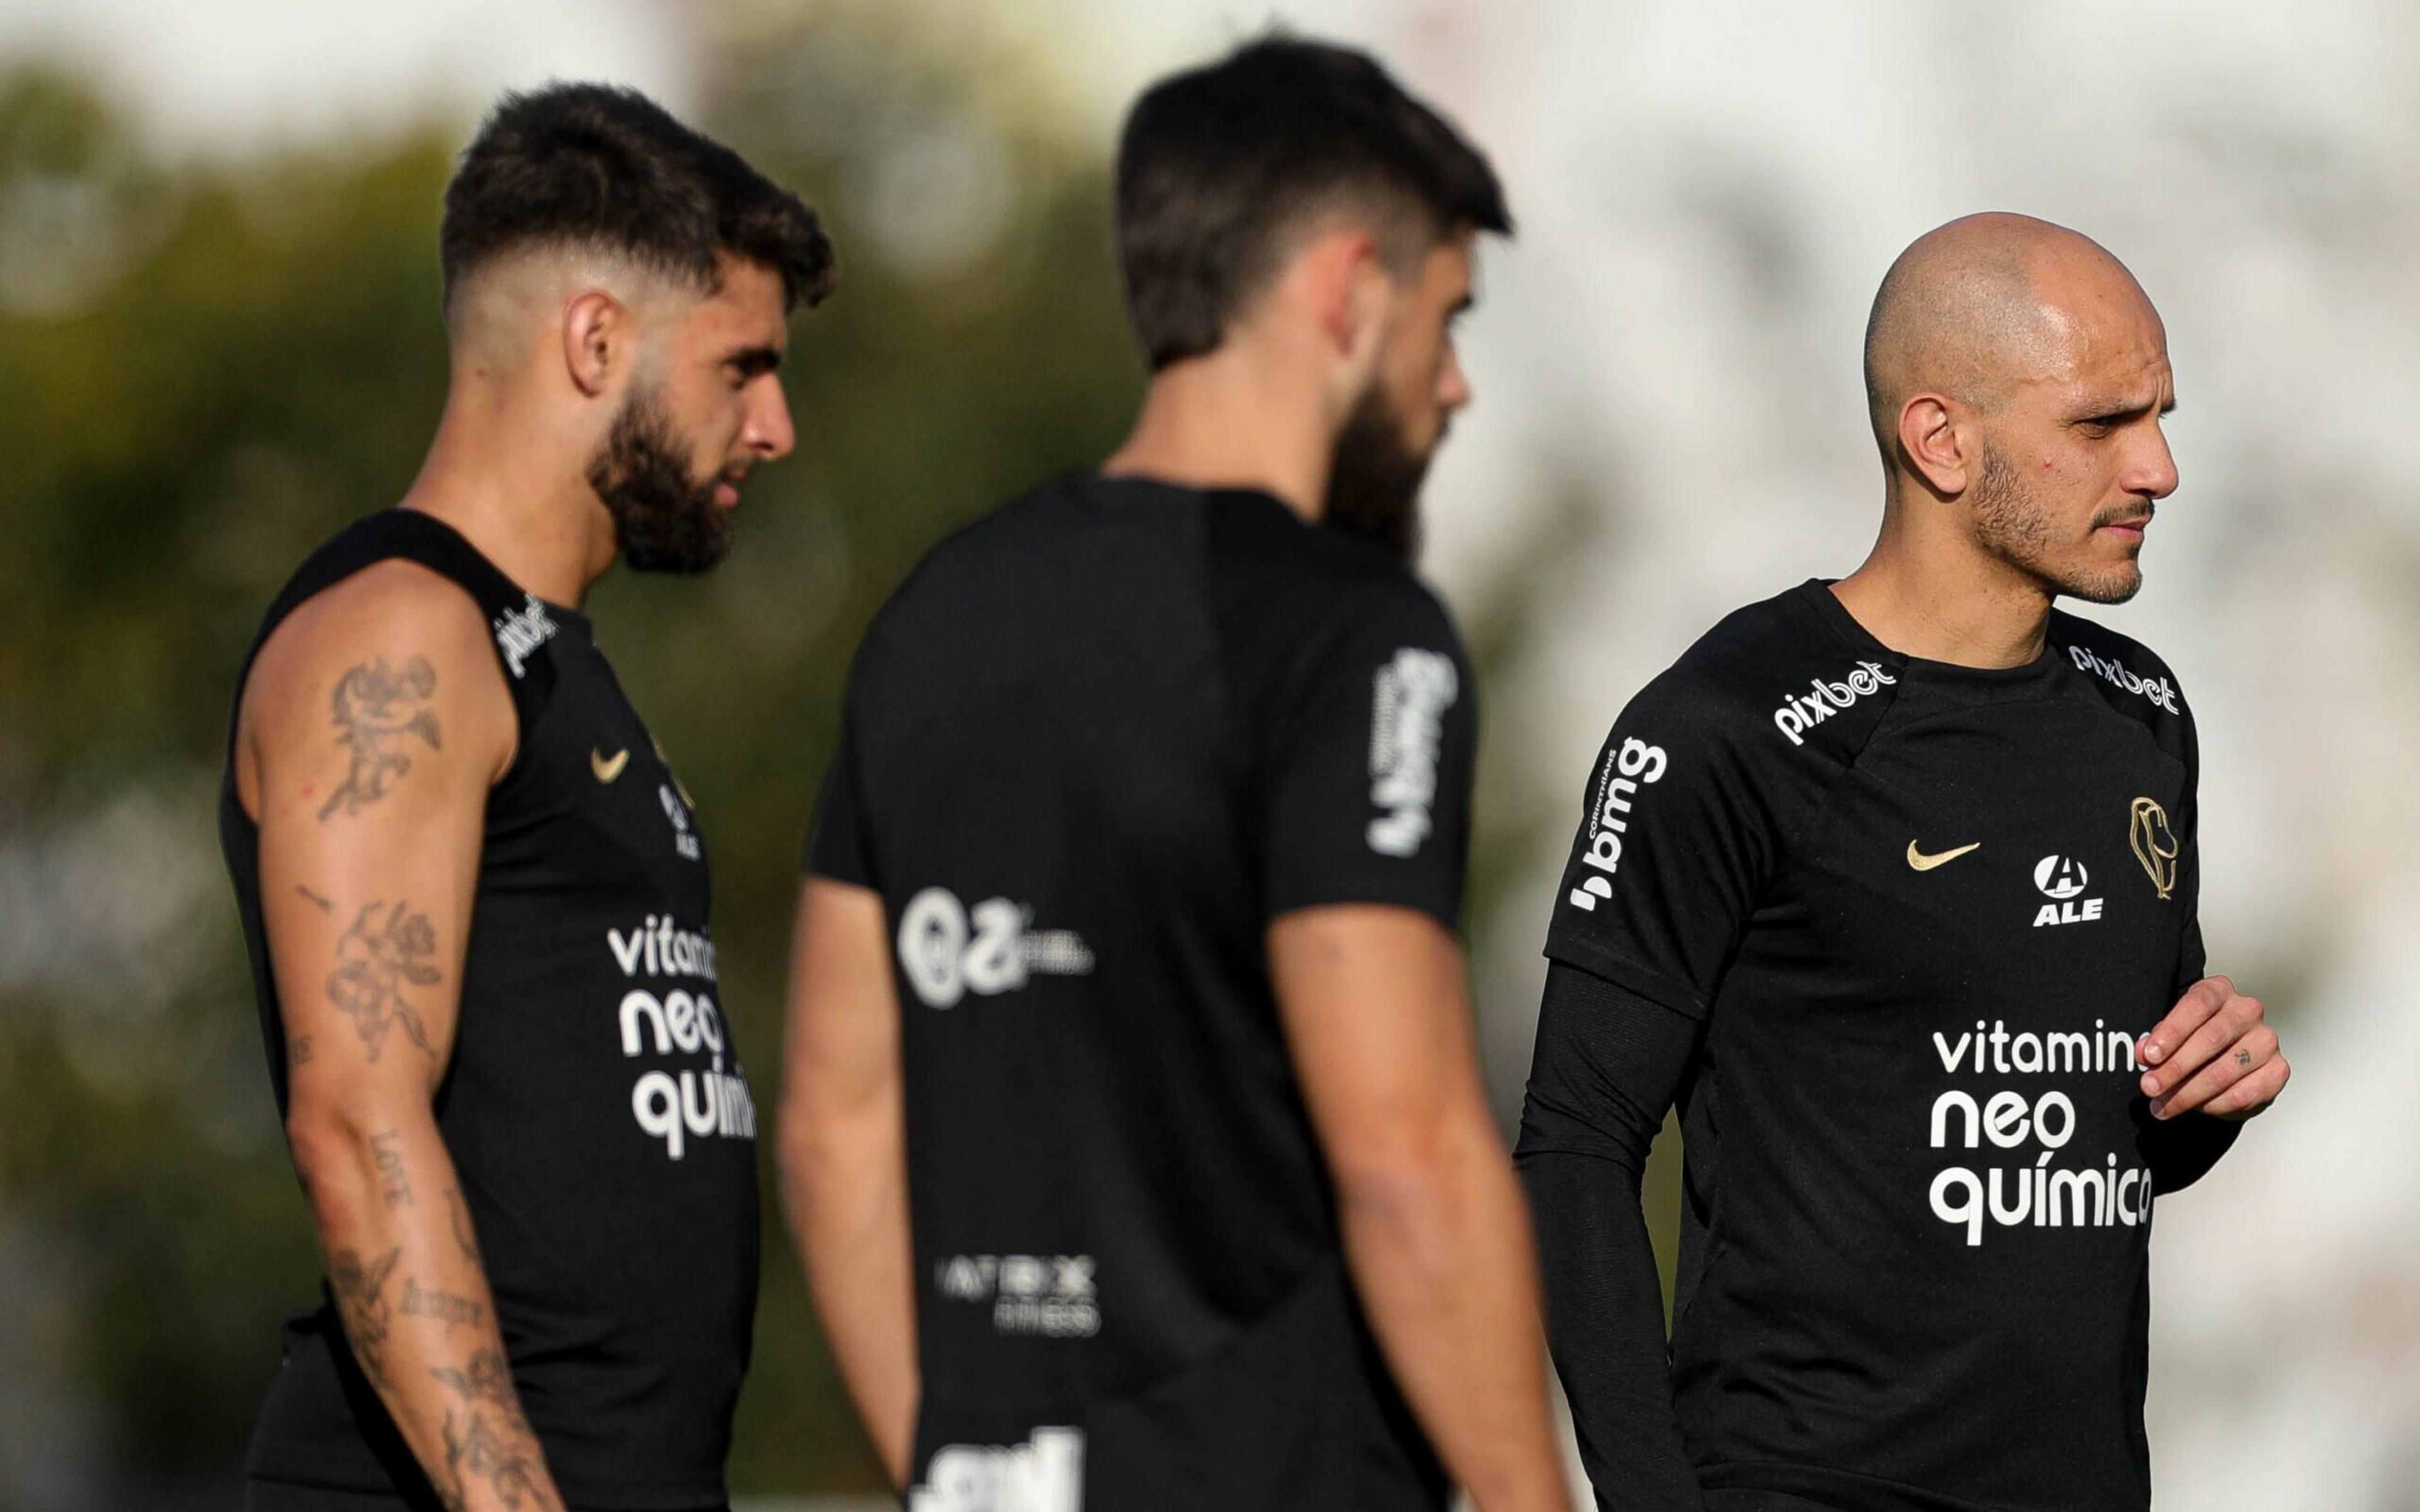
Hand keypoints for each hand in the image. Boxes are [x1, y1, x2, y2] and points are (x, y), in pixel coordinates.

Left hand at [2137, 975, 2287, 1120]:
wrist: (2228, 1060)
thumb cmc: (2194, 1039)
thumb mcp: (2171, 1034)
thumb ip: (2156, 1042)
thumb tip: (2145, 1053)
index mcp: (2219, 991)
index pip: (2197, 1005)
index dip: (2171, 1032)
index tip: (2149, 1057)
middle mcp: (2247, 1011)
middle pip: (2211, 1039)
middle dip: (2175, 1068)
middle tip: (2150, 1087)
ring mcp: (2266, 1040)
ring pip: (2224, 1071)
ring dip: (2188, 1093)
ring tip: (2163, 1106)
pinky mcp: (2278, 1070)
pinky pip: (2243, 1094)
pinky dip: (2215, 1105)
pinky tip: (2197, 1107)